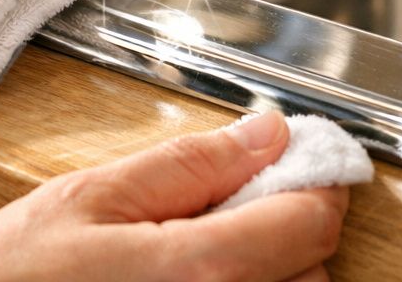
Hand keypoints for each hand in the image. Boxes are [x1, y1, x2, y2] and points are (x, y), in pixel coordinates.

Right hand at [0, 111, 349, 281]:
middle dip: (281, 226)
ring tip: (186, 250)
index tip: (298, 159)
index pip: (314, 220)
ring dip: (262, 269)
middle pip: (311, 268)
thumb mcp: (88, 200)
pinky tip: (180, 281)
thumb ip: (186, 165)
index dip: (314, 178)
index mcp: (202, 272)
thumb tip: (265, 133)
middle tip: (220, 204)